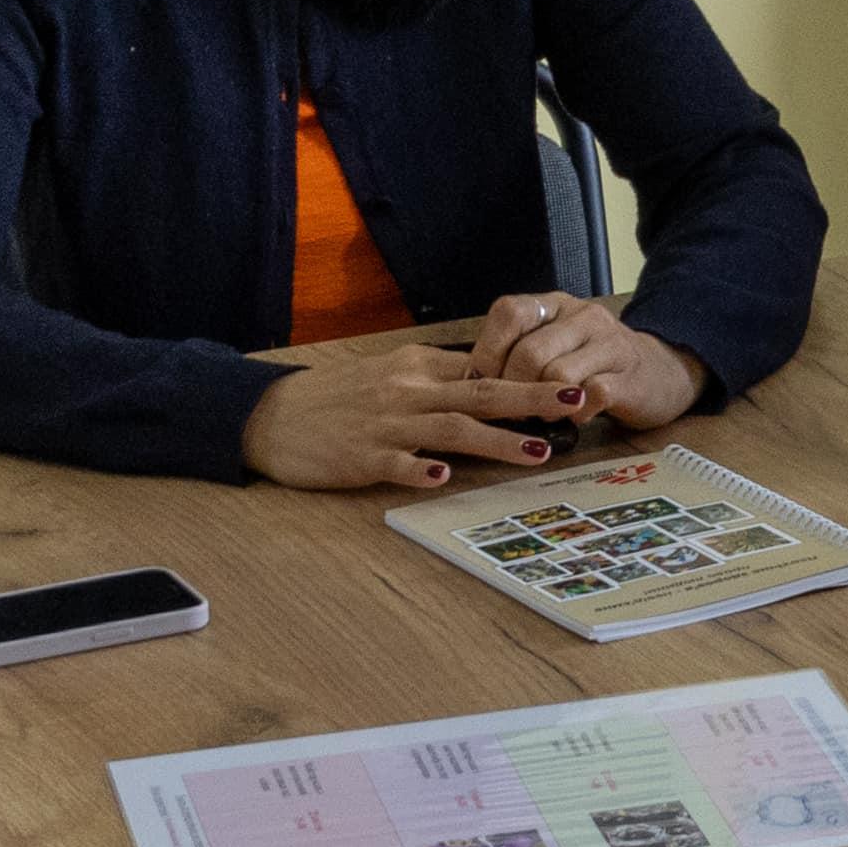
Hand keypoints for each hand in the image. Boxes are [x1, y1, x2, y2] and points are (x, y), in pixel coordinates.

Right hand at [242, 332, 575, 492]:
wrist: (271, 415)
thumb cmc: (336, 398)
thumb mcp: (389, 373)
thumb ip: (437, 378)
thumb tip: (489, 382)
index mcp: (416, 369)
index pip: (482, 370)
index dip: (529, 377)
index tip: (572, 384)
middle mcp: (406, 392)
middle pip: (479, 392)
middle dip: (532, 397)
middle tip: (577, 402)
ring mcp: (384, 425)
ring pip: (449, 429)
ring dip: (495, 439)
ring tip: (536, 449)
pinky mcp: (359, 457)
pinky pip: (394, 463)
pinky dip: (419, 469)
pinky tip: (444, 477)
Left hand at [463, 294, 702, 436]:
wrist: (663, 372)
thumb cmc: (594, 363)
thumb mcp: (555, 343)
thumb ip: (515, 351)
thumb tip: (466, 382)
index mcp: (556, 305)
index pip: (508, 312)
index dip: (487, 352)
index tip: (481, 383)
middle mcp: (583, 316)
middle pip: (528, 352)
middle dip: (511, 390)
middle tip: (509, 411)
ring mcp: (611, 345)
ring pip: (557, 375)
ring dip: (541, 406)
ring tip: (540, 418)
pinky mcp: (631, 378)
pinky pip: (591, 397)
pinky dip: (574, 416)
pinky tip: (572, 421)